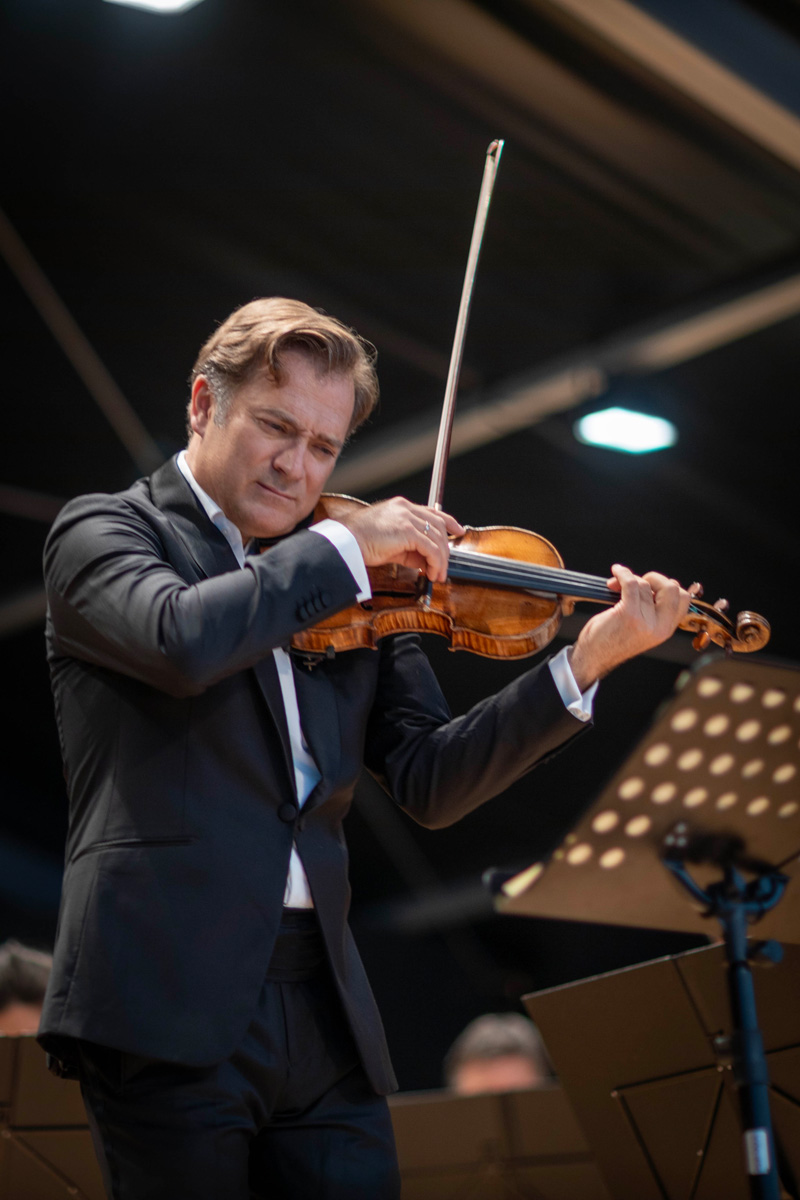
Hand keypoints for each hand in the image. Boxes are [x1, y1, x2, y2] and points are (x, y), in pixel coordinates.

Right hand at [335, 497, 464, 582]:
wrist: (346, 542)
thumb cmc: (360, 542)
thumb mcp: (391, 544)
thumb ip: (409, 548)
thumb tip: (425, 561)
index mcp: (401, 506)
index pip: (432, 511)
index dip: (449, 521)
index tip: (458, 531)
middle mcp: (406, 508)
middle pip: (438, 525)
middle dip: (445, 548)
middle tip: (443, 567)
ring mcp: (407, 517)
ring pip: (437, 538)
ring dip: (441, 559)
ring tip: (437, 575)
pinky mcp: (407, 530)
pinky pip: (430, 548)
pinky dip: (435, 562)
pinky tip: (431, 573)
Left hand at [569, 564, 691, 689]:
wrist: (594, 657)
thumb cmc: (612, 640)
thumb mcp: (643, 629)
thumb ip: (653, 610)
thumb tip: (651, 581)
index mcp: (666, 630)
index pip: (683, 599)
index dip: (668, 587)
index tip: (651, 587)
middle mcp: (660, 626)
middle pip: (672, 588)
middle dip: (654, 578)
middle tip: (637, 582)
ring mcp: (645, 620)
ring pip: (645, 584)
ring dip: (630, 578)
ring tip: (616, 584)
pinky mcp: (629, 614)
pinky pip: (631, 583)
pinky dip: (623, 573)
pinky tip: (617, 572)